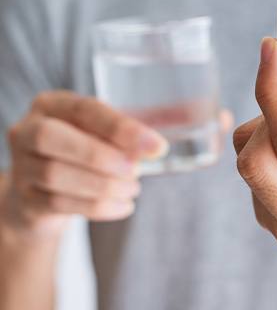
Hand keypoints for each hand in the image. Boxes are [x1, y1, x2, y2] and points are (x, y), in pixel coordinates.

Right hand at [3, 90, 232, 237]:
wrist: (47, 186)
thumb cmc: (94, 147)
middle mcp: (30, 128)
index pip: (85, 108)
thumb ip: (163, 119)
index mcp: (55, 102)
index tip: (157, 147)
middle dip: (104, 157)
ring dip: (103, 186)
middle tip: (139, 172)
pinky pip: (57, 204)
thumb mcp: (118, 128)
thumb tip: (222, 116)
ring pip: (56, 176)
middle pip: (56, 140)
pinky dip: (96, 207)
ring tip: (134, 190)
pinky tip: (123, 206)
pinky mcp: (24, 199)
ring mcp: (21, 165)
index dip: (120, 128)